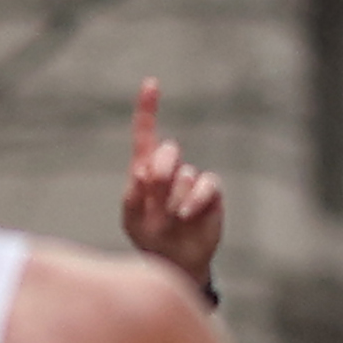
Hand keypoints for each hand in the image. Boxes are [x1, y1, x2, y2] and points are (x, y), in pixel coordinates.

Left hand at [123, 79, 227, 294]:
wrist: (176, 259)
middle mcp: (170, 170)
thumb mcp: (132, 218)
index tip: (152, 83)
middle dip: (161, 168)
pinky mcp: (210, 193)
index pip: (146, 135)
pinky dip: (195, 199)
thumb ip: (134, 193)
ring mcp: (191, 181)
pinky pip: (207, 184)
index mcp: (144, 170)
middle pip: (168, 151)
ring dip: (174, 197)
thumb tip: (146, 170)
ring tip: (170, 218)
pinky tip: (187, 214)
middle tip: (154, 188)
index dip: (148, 109)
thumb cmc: (148, 237)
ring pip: (185, 174)